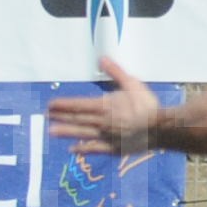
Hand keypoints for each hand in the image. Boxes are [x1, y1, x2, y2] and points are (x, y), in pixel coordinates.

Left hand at [46, 56, 164, 155]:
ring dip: (65, 132)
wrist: (161, 128)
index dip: (63, 105)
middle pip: (77, 119)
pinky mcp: (113, 148)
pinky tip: (72, 149)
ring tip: (51, 132)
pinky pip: (94, 148)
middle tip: (46, 116)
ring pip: (82, 133)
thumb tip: (101, 58)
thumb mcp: (132, 83)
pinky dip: (82, 148)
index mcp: (104, 106)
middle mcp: (101, 122)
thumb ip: (115, 72)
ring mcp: (106, 136)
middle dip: (60, 117)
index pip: (78, 105)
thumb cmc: (147, 105)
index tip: (51, 104)